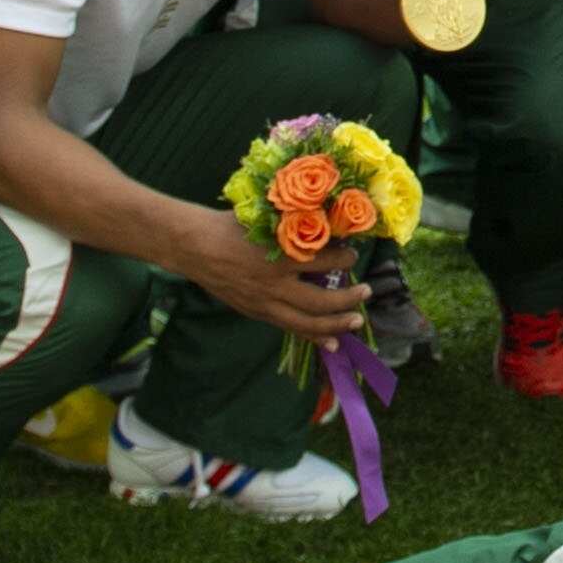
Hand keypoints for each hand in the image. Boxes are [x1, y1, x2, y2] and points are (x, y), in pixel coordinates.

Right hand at [180, 212, 372, 346]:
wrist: (195, 246)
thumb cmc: (231, 226)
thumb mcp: (266, 219)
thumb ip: (295, 228)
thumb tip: (330, 228)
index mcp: (279, 257)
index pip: (324, 262)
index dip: (344, 258)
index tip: (354, 253)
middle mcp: (274, 285)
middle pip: (320, 302)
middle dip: (347, 300)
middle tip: (367, 293)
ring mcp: (264, 304)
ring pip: (306, 323)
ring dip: (334, 326)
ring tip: (355, 322)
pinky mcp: (256, 313)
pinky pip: (289, 328)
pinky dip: (311, 336)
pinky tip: (330, 343)